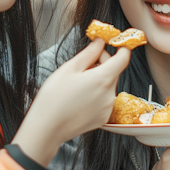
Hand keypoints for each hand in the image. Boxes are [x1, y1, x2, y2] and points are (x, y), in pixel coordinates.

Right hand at [13, 39, 130, 165]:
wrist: (46, 128)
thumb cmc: (53, 98)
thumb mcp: (69, 68)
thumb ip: (89, 53)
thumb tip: (100, 42)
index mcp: (103, 79)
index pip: (124, 57)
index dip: (120, 47)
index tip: (114, 42)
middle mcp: (110, 94)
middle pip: (114, 71)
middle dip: (103, 63)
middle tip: (86, 61)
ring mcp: (107, 108)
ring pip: (109, 85)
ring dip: (99, 79)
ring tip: (78, 82)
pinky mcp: (103, 118)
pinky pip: (105, 99)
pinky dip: (97, 94)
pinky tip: (80, 95)